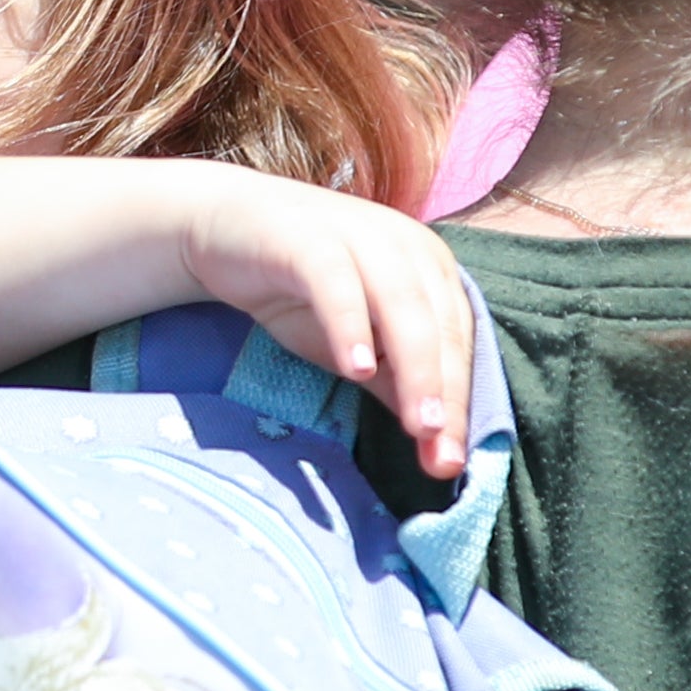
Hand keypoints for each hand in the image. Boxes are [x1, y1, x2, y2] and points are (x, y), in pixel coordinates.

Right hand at [178, 176, 485, 476]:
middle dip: (445, 394)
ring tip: (420, 426)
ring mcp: (361, 237)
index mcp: (431, 268)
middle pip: (439, 327)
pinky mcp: (310, 239)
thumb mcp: (358, 346)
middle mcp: (408, 247)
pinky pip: (337, 284)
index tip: (453, 463)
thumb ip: (397, 384)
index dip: (461, 403)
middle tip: (444, 455)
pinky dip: (350, 326)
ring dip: (416, 367)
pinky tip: (356, 369)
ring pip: (402, 306)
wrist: (229, 227)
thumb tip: (437, 445)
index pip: (459, 341)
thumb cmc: (305, 289)